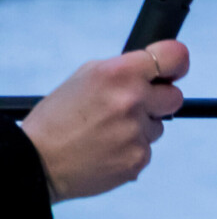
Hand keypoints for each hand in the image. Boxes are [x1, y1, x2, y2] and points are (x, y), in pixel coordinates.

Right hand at [21, 42, 188, 201]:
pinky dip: (131, 149)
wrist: (36, 162)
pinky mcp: (138, 158)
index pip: (175, 56)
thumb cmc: (57, 119)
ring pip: (159, 125)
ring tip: (107, 133)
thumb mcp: (85, 78)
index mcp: (119, 74)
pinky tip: (107, 150)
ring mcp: (136, 131)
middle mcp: (132, 100)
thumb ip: (124, 70)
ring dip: (140, 128)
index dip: (177, 64)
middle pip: (174, 96)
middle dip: (157, 101)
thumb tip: (155, 70)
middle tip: (130, 108)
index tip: (174, 71)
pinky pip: (147, 148)